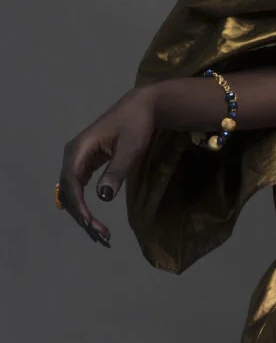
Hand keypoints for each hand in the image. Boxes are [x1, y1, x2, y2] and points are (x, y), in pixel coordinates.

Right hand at [58, 88, 158, 245]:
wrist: (140, 107)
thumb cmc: (136, 125)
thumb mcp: (130, 149)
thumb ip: (116, 171)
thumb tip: (103, 197)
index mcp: (79, 149)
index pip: (71, 183)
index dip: (79, 205)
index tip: (91, 223)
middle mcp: (72, 155)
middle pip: (68, 190)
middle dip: (81, 214)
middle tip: (100, 234)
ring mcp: (77, 159)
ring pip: (72, 191)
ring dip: (82, 212)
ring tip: (100, 232)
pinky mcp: (85, 163)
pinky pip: (79, 187)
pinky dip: (85, 204)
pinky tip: (95, 219)